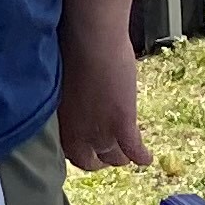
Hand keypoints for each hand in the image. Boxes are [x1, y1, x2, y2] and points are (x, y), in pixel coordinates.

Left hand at [57, 14, 151, 170]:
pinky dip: (142, 156)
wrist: (90, 42)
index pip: (69, 151)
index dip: (81, 149)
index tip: (88, 146)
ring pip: (115, 158)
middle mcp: (77, 136)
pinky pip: (135, 151)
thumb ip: (68, 105)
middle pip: (90, 162)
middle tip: (108, 155)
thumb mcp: (62, 86)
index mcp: (58, 125)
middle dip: (100, 160)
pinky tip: (147, 158)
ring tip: (128, 154)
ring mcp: (101, 133)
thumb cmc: (71, 52)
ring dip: (122, 156)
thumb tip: (75, 106)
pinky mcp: (122, 126)